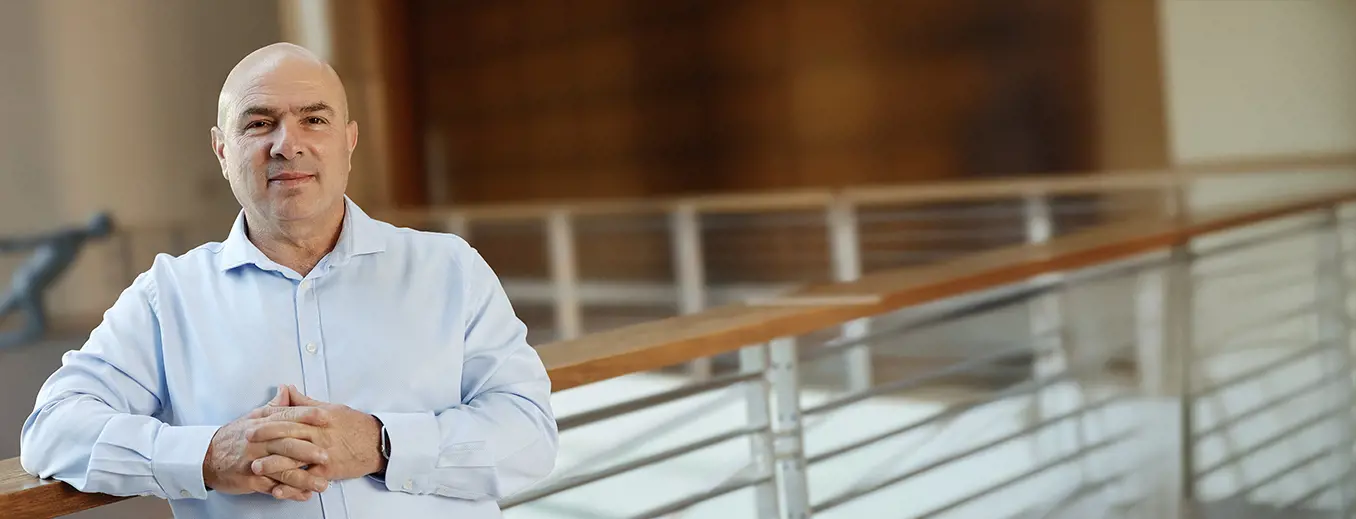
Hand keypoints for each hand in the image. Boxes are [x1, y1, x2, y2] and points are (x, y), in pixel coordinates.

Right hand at [202, 386, 331, 500]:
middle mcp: (258, 441)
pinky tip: (304, 495)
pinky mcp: (250, 480)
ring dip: (303, 478)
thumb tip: (288, 389)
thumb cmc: (233, 437)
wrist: (205, 457)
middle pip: (285, 444)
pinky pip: (272, 487)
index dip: (306, 416)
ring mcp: (254, 461)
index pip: (286, 417)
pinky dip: (289, 492)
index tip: (325, 416)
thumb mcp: (252, 418)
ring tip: (322, 483)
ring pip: (281, 469)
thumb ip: (274, 407)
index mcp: (261, 424)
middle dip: (307, 450)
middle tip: (326, 455)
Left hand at [247, 385, 385, 482]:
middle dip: (266, 439)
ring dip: (273, 464)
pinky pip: (307, 479)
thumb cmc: (354, 425)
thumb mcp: (331, 408)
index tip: (253, 422)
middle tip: (247, 442)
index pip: (291, 417)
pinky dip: (291, 486)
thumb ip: (304, 402)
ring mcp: (324, 453)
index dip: (270, 420)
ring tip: (255, 468)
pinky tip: (277, 489)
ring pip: (295, 459)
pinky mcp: (329, 471)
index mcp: (319, 418)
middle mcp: (320, 435)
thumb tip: (286, 389)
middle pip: (289, 436)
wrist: (377, 443)